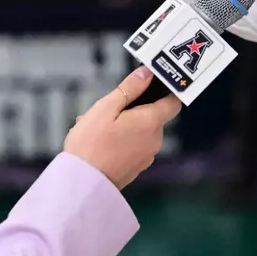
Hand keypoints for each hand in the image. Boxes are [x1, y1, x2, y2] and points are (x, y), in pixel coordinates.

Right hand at [64, 66, 182, 189]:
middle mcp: (155, 140)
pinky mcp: (137, 168)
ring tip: (95, 127)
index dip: (166, 90)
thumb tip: (147, 73)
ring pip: (140, 131)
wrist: (83, 183)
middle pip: (151, 116)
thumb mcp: (106, 107)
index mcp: (151, 122)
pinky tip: (99, 141)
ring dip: (123, 125)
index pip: (173, 102)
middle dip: (132, 109)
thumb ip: (130, 88)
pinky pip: (133, 146)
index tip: (152, 83)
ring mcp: (147, 156)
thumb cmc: (91, 144)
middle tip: (106, 108)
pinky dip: (121, 140)